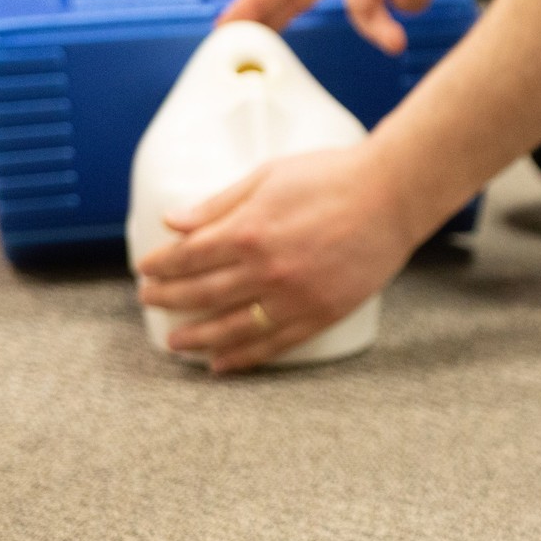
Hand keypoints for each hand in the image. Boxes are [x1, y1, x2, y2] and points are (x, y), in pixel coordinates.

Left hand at [134, 143, 421, 373]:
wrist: (393, 196)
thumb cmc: (334, 176)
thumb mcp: (268, 176)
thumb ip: (220, 203)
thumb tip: (175, 221)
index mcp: (249, 231)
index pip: (189, 256)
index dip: (162, 265)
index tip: (146, 270)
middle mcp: (267, 270)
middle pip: (203, 293)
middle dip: (169, 299)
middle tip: (150, 303)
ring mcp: (295, 297)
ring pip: (233, 327)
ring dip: (199, 337)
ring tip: (177, 343)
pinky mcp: (322, 314)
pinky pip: (275, 343)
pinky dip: (245, 357)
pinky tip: (223, 363)